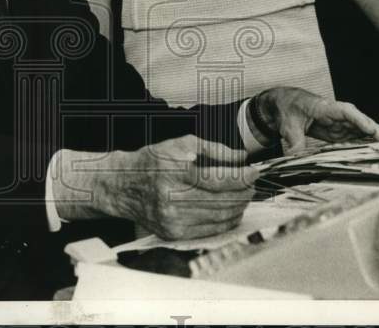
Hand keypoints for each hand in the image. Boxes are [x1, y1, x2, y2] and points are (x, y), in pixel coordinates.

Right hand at [99, 136, 255, 239]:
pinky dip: (226, 221)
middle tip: (252, 184)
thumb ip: (214, 150)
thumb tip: (241, 158)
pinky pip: (210, 231)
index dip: (242, 177)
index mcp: (175, 172)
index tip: (255, 172)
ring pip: (220, 218)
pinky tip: (230, 209)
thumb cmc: (153, 161)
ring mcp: (173, 220)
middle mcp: (172, 199)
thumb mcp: (182, 144)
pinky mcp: (173, 233)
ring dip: (238, 207)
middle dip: (244, 192)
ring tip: (243, 195)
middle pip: (223, 201)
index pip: (219, 179)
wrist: (123, 185)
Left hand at [258, 87, 378, 153]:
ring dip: (376, 135)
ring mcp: (339, 123)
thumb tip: (296, 156)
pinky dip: (368, 141)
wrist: (283, 104)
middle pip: (358, 120)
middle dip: (375, 129)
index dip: (359, 120)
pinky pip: (355, 136)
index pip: (346, 111)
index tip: (370, 129)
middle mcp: (336, 114)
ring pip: (361, 129)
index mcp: (325, 107)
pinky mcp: (338, 131)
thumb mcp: (287, 124)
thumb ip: (294, 140)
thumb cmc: (287, 108)